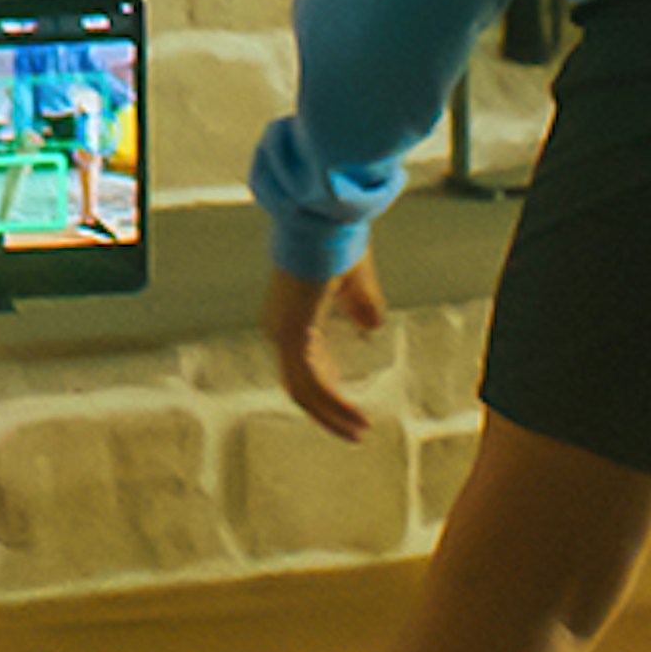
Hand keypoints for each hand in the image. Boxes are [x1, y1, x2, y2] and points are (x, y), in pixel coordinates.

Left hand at [267, 250, 386, 442]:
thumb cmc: (338, 242)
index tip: (345, 404)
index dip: (324, 387)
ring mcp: (283, 331)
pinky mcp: (294, 334)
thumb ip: (361, 305)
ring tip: (359, 431)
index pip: (301, 363)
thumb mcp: (355, 282)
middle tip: (354, 430)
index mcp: (289, 313)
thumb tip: (370, 327)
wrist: (325, 220)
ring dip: (332, 415)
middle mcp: (279, 326)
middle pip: (298, 384)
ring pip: (304, 391)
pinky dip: (334, 404)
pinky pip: (313, 383)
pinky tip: (356, 417)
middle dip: (326, 411)